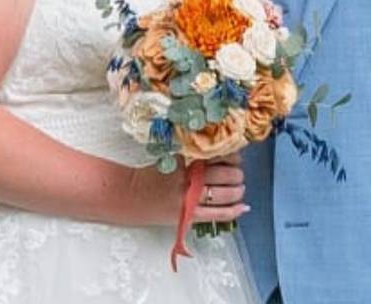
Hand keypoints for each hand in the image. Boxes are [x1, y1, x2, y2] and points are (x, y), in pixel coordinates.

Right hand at [127, 154, 247, 225]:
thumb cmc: (150, 176)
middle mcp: (189, 178)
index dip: (232, 156)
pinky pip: (217, 214)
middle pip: (225, 175)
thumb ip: (193, 157)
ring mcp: (189, 198)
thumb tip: (223, 156)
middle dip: (237, 174)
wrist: (128, 195)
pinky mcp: (187, 215)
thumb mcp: (171, 159)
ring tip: (239, 189)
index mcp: (186, 160)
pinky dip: (232, 211)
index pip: (218, 156)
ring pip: (224, 194)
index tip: (235, 157)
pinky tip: (242, 207)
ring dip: (237, 191)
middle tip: (238, 173)